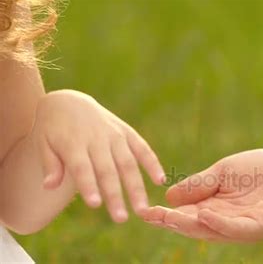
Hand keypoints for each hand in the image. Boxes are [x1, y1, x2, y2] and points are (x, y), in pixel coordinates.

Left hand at [32, 90, 164, 221]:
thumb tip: (49, 186)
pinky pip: (142, 148)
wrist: (70, 101)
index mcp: (74, 143)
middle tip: (121, 219)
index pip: (82, 168)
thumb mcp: (44, 142)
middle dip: (116, 195)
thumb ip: (50, 164)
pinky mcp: (127, 132)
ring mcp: (115, 135)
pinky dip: (152, 163)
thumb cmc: (54, 128)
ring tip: (143, 209)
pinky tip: (160, 180)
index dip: (89, 186)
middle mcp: (98, 139)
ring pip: (128, 163)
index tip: (95, 205)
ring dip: (137, 187)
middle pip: (108, 170)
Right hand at [143, 149, 262, 241]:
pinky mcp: (259, 227)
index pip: (185, 214)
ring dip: (189, 224)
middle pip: (193, 226)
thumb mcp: (223, 172)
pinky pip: (236, 229)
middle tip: (149, 215)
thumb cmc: (262, 170)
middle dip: (171, 221)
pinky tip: (204, 215)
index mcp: (214, 208)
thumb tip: (169, 196)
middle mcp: (225, 222)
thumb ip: (200, 184)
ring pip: (210, 230)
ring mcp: (241, 227)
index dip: (166, 213)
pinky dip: (219, 223)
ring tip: (169, 216)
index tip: (145, 209)